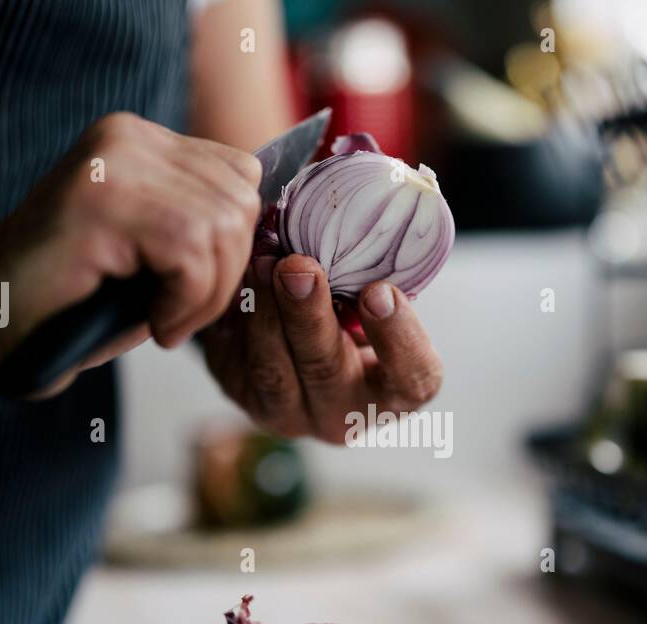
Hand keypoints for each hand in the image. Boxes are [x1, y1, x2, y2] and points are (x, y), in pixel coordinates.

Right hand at [0, 112, 262, 394]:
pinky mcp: (101, 199)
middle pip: (241, 200)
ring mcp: (112, 161)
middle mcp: (127, 134)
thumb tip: (274, 233)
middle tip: (180, 315)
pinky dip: (187, 302)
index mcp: (140, 138)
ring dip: (207, 295)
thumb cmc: (71, 302)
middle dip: (226, 275)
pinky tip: (153, 323)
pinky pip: (192, 250)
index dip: (234, 244)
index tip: (197, 291)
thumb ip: (204, 228)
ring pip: (223, 226)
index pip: (241, 174)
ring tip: (164, 321)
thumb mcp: (153, 256)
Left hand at [200, 254, 443, 442]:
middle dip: (311, 318)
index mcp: (393, 392)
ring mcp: (285, 410)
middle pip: (328, 374)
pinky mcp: (238, 390)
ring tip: (263, 261)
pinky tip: (241, 269)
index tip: (379, 291)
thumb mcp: (374, 286)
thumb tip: (357, 189)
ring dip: (267, 313)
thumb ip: (375, 263)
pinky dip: (238, 310)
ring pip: (272, 370)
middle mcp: (340, 412)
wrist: (294, 319)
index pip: (412, 380)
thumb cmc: (352, 299)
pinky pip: (234, 355)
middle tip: (299, 267)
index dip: (399, 340)